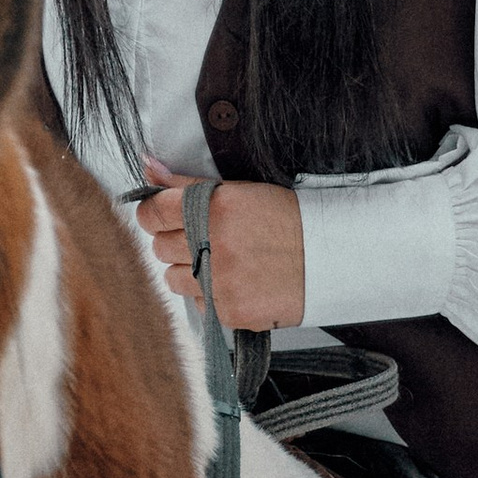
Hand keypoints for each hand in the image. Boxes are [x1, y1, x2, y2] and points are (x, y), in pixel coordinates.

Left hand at [135, 159, 305, 332]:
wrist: (329, 258)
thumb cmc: (287, 220)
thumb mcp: (239, 190)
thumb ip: (186, 182)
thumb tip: (148, 166)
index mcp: (213, 209)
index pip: (152, 213)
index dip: (154, 215)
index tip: (164, 217)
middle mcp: (213, 246)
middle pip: (159, 247)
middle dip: (175, 242)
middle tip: (203, 238)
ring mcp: (220, 282)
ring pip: (172, 279)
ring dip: (189, 270)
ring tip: (220, 261)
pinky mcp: (229, 311)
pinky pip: (197, 303)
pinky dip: (210, 294)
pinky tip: (237, 281)